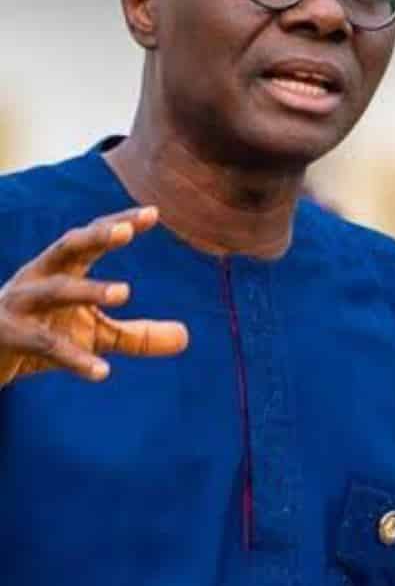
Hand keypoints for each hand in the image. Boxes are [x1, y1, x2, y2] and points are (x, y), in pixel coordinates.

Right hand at [0, 206, 189, 387]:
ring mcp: (19, 305)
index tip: (153, 212)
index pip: (91, 239)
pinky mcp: (8, 336)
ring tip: (125, 292)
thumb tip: (186, 336)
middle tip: (126, 231)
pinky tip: (102, 372)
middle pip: (66, 249)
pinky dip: (75, 358)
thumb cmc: (42, 334)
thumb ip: (137, 335)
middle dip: (94, 237)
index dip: (119, 224)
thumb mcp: (93, 335)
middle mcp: (38, 279)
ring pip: (55, 290)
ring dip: (88, 289)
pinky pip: (45, 345)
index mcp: (60, 270)